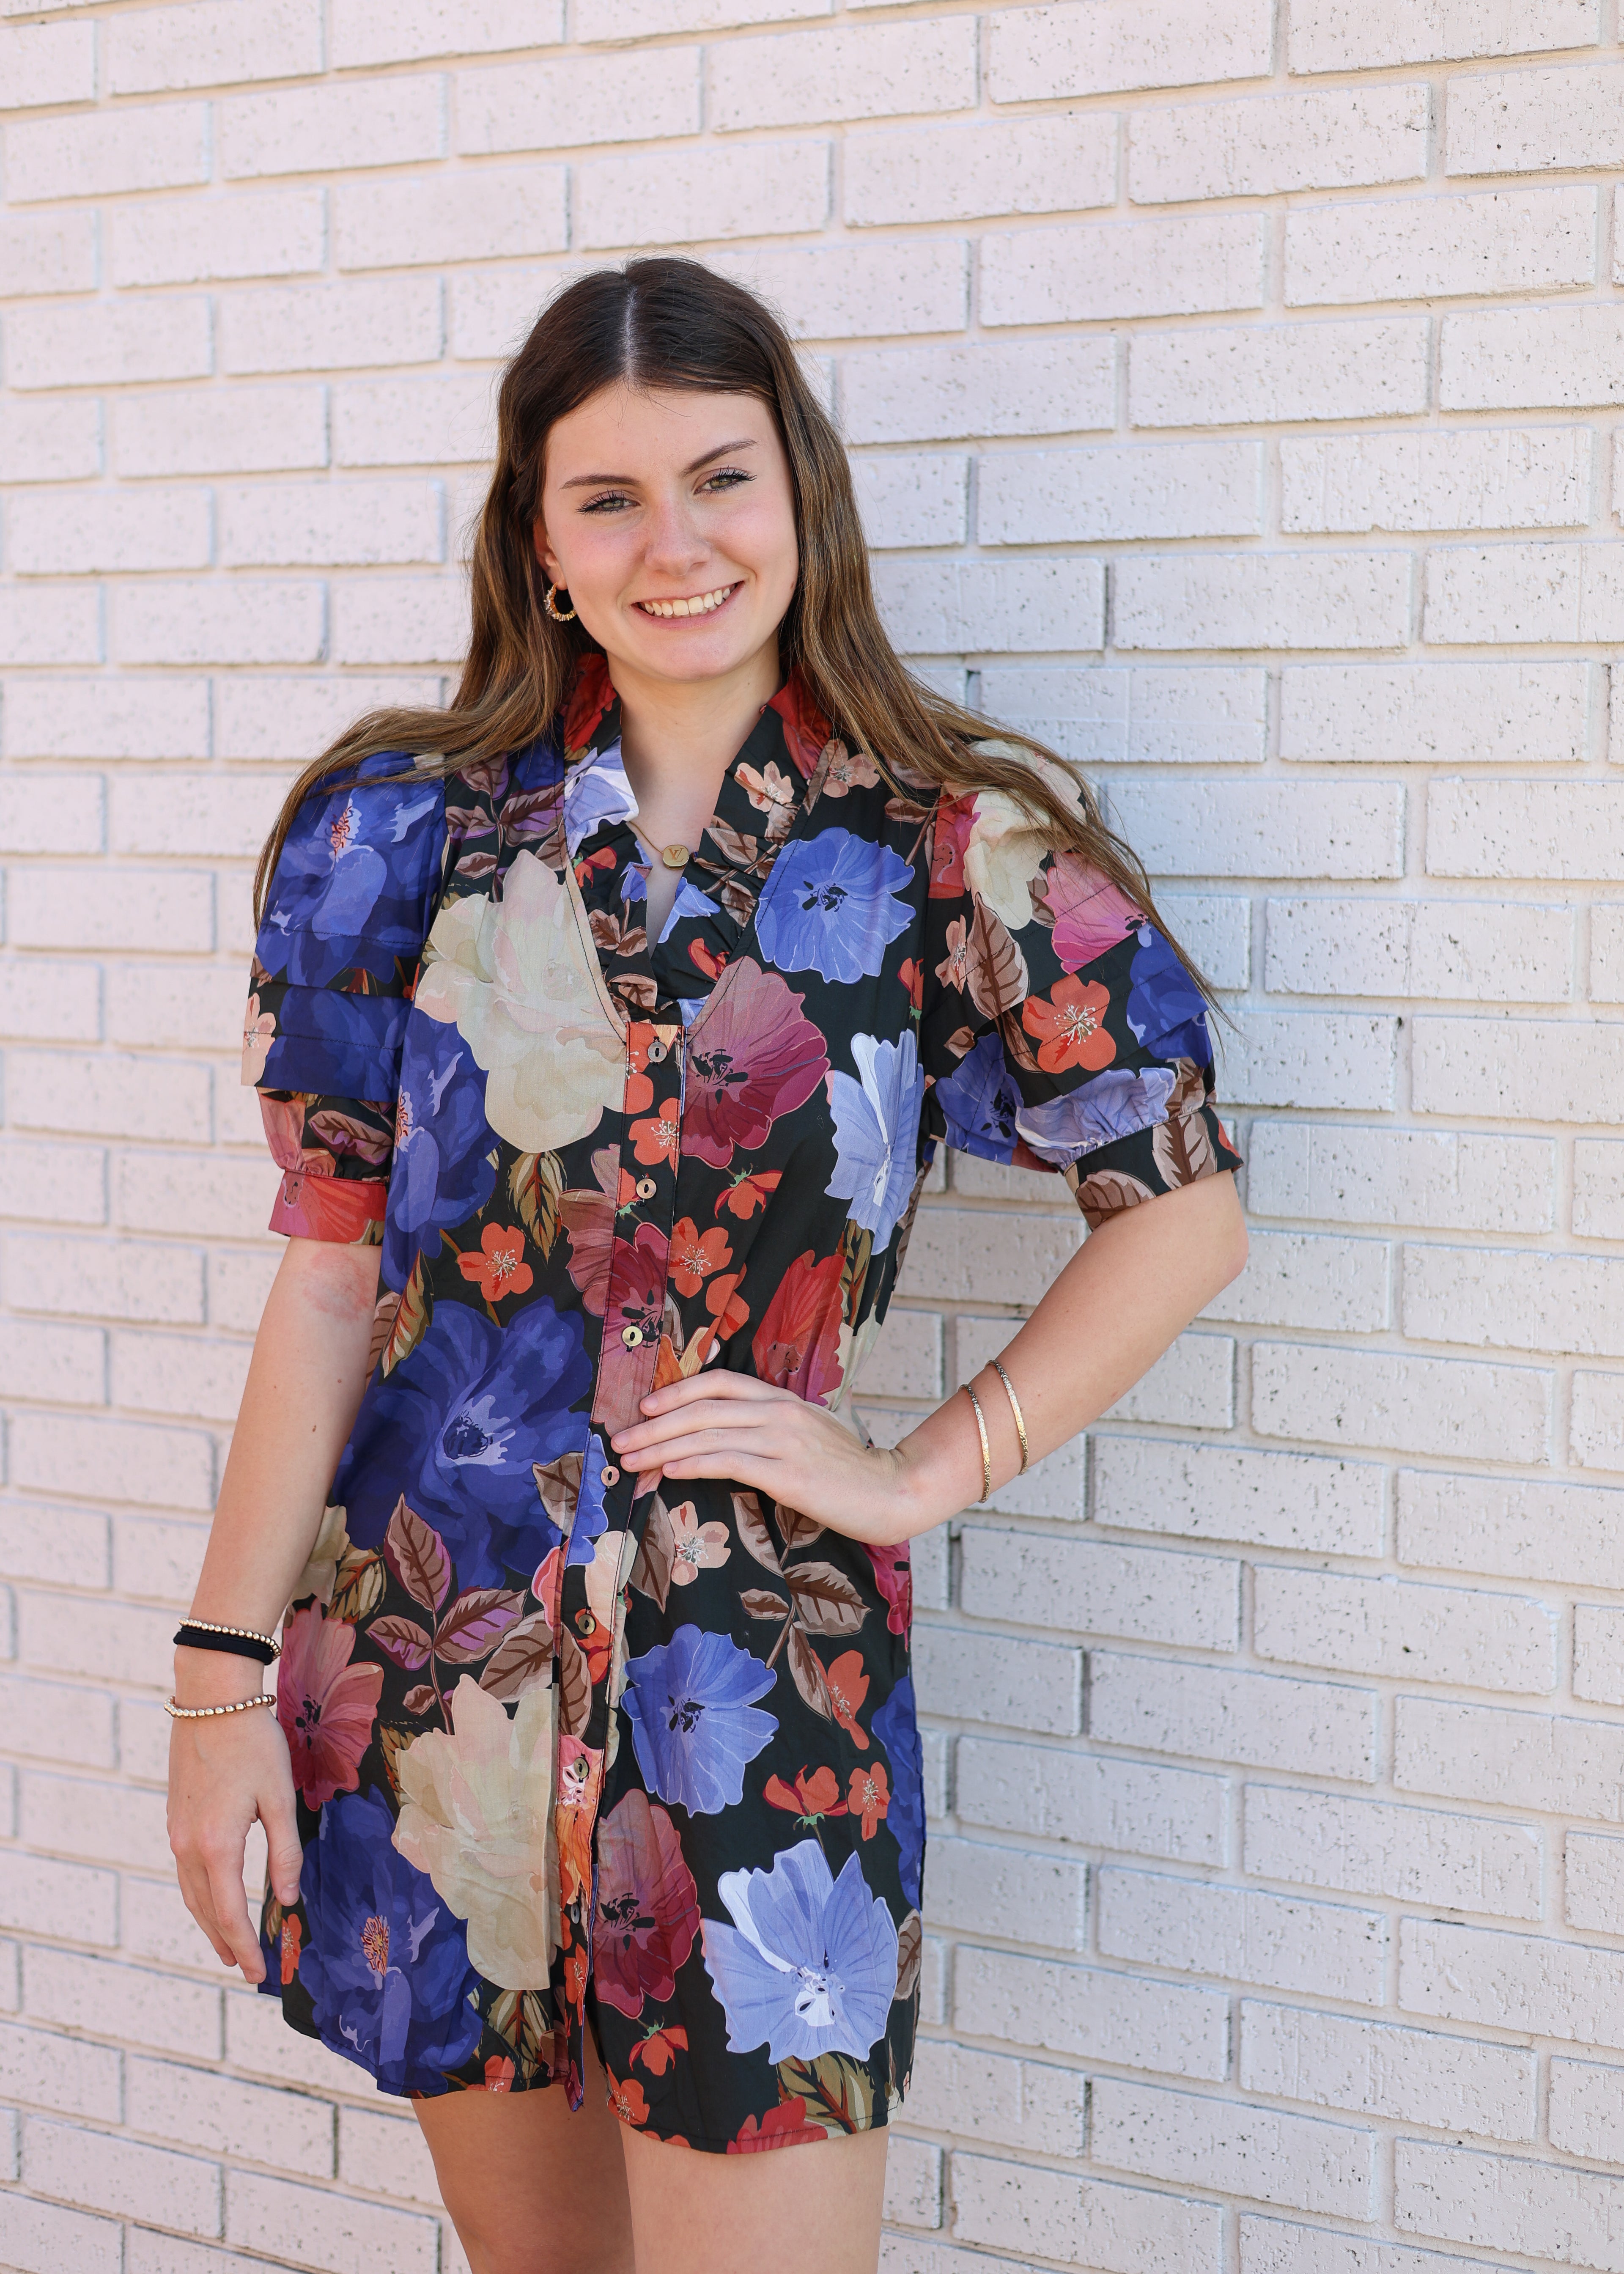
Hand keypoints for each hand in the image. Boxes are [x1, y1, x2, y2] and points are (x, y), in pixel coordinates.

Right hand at [167, 1687, 302, 1984]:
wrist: (212, 1701)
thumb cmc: (253, 1745)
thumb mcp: (279, 1799)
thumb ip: (284, 1853)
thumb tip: (288, 1899)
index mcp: (217, 1846)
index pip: (230, 1913)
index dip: (245, 1945)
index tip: (259, 1972)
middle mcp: (188, 1847)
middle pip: (206, 1910)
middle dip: (226, 1942)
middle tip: (245, 1970)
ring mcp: (177, 1833)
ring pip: (191, 1894)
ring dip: (210, 1923)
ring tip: (227, 1946)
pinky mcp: (175, 1819)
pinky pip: (186, 1872)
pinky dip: (201, 1896)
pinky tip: (213, 1900)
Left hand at [610, 1373, 954, 1547]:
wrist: (892, 1490)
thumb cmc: (847, 1469)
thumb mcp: (807, 1434)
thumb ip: (769, 1428)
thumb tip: (724, 1437)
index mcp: (783, 1399)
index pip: (720, 1382)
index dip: (677, 1391)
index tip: (645, 1407)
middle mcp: (780, 1412)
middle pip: (703, 1409)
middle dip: (655, 1425)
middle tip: (620, 1440)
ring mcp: (784, 1440)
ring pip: (708, 1435)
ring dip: (661, 1448)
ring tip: (630, 1461)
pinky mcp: (787, 1473)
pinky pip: (728, 1463)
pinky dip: (692, 1464)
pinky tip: (667, 1471)